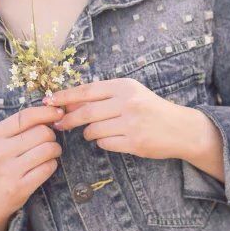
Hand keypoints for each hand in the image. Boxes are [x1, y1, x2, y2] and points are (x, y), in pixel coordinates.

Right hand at [0, 105, 64, 225]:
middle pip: (42, 132)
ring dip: (55, 149)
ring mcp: (10, 170)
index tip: (58, 112)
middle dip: (51, 135)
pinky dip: (52, 164)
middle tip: (48, 141)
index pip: (25, 116)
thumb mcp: (1, 140)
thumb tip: (53, 111)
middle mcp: (0, 151)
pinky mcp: (21, 187)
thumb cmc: (1, 161)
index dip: (46, 112)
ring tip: (49, 152)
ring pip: (48, 149)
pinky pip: (48, 168)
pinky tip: (45, 165)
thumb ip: (22, 126)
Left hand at [43, 78, 187, 159]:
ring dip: (87, 132)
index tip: (48, 102)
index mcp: (123, 86)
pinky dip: (101, 142)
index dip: (65, 97)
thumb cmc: (148, 108)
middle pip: (86, 112)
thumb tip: (67, 102)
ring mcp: (132, 123)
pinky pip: (105, 143)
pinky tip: (109, 139)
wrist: (180, 128)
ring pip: (93, 130)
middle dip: (67, 119)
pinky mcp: (135, 142)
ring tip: (91, 131)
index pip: (86, 90)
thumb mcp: (128, 93)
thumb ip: (101, 96)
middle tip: (58, 125)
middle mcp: (127, 102)